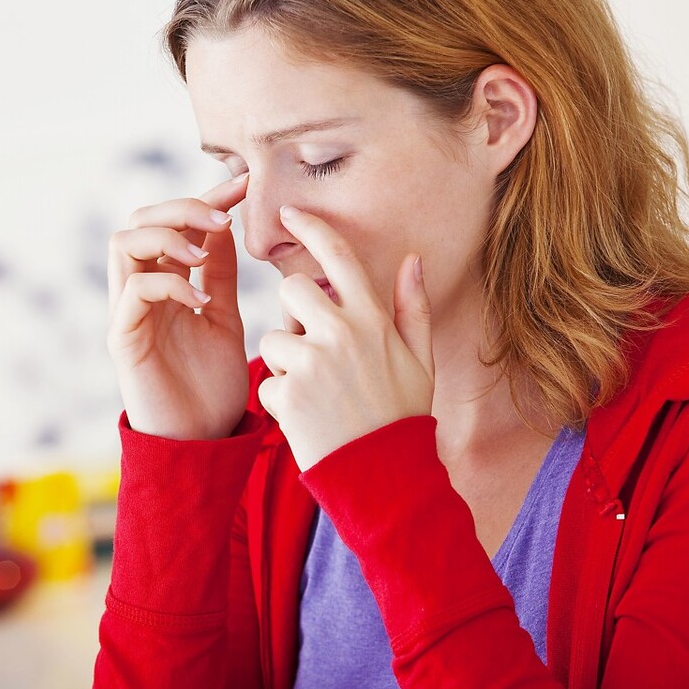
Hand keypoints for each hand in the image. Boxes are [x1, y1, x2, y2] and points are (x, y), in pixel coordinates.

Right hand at [107, 174, 249, 440]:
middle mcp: (140, 291)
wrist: (202, 444)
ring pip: (123, 242)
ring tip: (204, 256)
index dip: (207, 196)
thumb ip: (219, 275)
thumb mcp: (224, 318)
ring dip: (168, 237)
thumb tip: (225, 224)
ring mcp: (128, 313)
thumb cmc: (211, 387)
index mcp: (166, 282)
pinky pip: (133, 289)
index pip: (176, 222)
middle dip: (182, 206)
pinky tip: (200, 300)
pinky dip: (169, 282)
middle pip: (139, 219)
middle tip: (223, 219)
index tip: (246, 183)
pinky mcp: (123, 339)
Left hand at [257, 206, 434, 469]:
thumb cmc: (402, 415)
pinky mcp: (287, 392)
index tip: (288, 212)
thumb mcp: (420, 360)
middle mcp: (341, 332)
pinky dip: (281, 400)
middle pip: (293, 289)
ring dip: (286, 363)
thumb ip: (413, 307)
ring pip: (274, 338)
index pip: (338, 256)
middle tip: (314, 349)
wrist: (384, 476)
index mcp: (372, 319)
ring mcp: (312, 361)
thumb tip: (413, 260)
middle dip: (295, 313)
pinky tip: (308, 419)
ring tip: (317, 395)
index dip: (311, 227)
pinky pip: (268, 380)